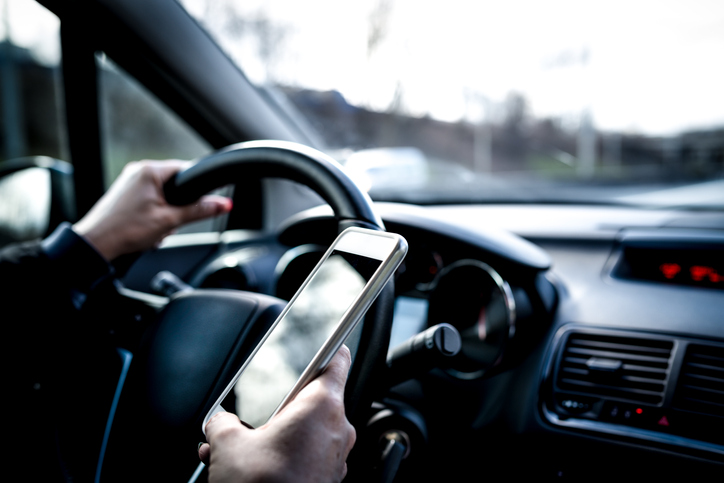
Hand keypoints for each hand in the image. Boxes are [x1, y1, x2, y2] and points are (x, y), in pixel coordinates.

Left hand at [73, 160, 231, 260]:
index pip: (185, 169)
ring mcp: (129, 182)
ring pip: (162, 194)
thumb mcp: (170, 221)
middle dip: (178, 206)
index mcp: (149, 170)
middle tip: (171, 223)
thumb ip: (199, 211)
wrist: (96, 244)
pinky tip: (147, 229)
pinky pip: (150, 199)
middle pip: (174, 184)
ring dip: (166, 212)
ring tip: (155, 229)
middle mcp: (137, 171)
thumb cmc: (126, 230)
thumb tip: (223, 204)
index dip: (197, 187)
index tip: (202, 202)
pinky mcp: (125, 194)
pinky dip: (154, 214)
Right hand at [199, 346, 355, 482]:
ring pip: (306, 430)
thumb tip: (218, 422)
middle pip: (311, 398)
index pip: (336, 359)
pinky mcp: (326, 478)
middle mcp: (336, 430)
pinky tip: (252, 463)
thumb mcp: (228, 444)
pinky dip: (282, 453)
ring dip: (275, 432)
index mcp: (322, 406)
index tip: (327, 337)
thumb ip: (223, 421)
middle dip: (278, 404)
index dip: (328, 344)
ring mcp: (334, 457)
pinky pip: (306, 454)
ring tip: (240, 445)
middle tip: (253, 410)